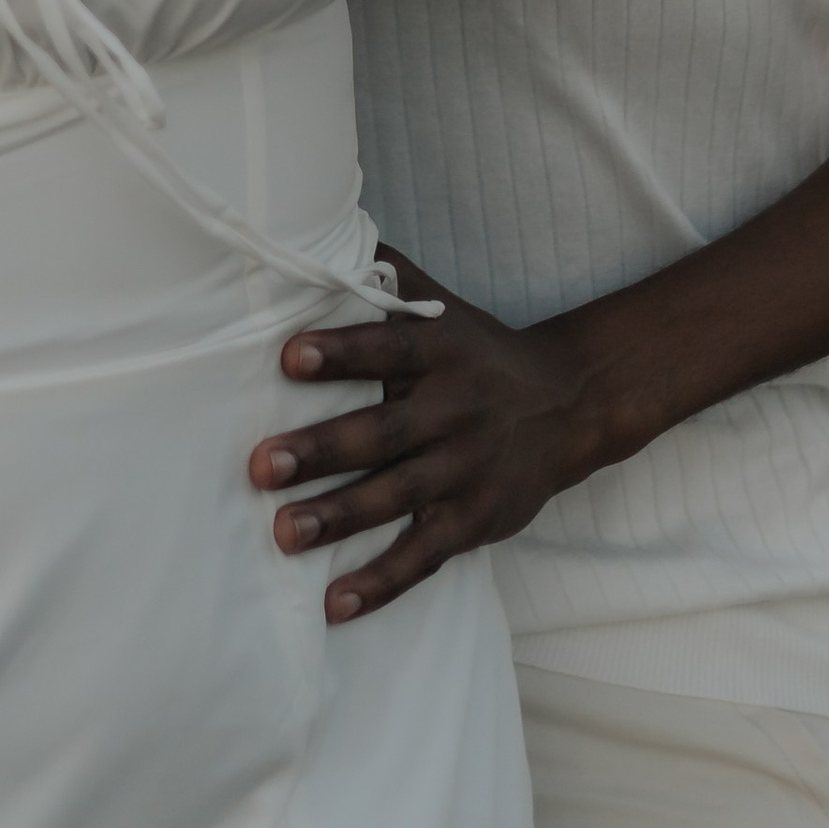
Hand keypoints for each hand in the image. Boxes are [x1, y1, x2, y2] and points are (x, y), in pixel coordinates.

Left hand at [248, 256, 633, 621]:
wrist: (569, 405)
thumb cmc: (478, 352)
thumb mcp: (442, 307)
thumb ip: (385, 274)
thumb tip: (315, 224)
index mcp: (440, 353)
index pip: (386, 349)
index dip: (340, 352)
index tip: (288, 356)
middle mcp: (454, 411)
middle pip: (381, 433)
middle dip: (320, 450)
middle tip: (260, 465)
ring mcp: (466, 470)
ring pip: (397, 497)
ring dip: (338, 518)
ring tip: (283, 534)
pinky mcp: (474, 520)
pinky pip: (423, 555)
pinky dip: (380, 583)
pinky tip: (334, 603)